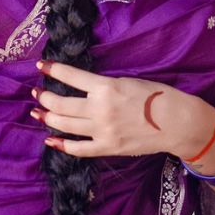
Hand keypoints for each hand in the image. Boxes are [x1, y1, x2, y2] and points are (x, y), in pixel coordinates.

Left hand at [29, 59, 214, 158]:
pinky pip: (78, 149)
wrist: (177, 123)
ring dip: (47, 117)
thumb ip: (104, 85)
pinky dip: (61, 144)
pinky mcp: (107, 148)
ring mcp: (102, 130)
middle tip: (37, 92)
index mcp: (106, 87)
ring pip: (64, 124)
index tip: (41, 65)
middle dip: (44, 96)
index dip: (52, 69)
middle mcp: (99, 109)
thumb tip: (84, 87)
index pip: (71, 76)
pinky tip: (50, 139)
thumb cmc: (157, 97)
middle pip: (60, 103)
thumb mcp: (128, 81)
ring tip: (38, 111)